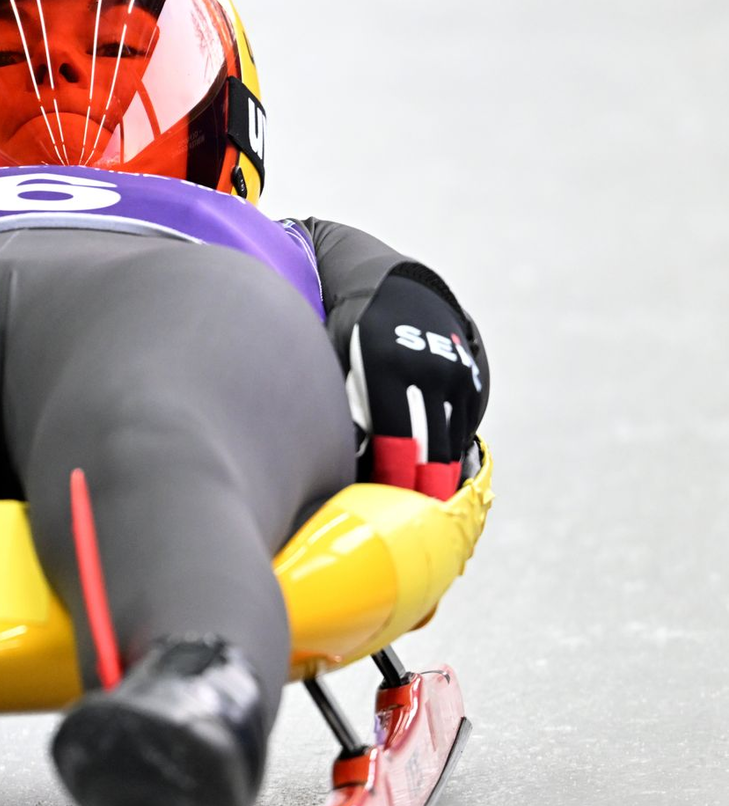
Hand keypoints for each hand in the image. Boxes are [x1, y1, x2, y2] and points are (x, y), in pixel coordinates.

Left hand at [346, 273, 484, 498]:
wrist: (391, 281)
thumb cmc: (347, 330)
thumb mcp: (334, 355)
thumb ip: (340, 402)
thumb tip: (345, 459)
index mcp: (385, 365)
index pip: (394, 438)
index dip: (391, 479)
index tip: (385, 509)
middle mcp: (426, 368)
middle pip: (429, 446)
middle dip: (422, 489)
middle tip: (413, 523)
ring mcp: (455, 370)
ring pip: (453, 439)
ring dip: (442, 476)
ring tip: (429, 509)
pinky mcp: (471, 374)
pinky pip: (467, 425)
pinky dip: (456, 451)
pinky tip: (444, 477)